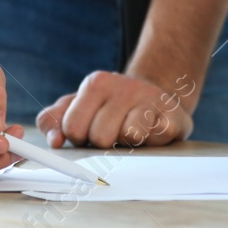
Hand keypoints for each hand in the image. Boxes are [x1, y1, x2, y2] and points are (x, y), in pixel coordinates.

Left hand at [36, 70, 192, 148]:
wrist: (156, 97)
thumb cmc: (110, 108)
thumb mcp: (77, 107)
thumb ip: (54, 121)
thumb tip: (54, 141)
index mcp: (95, 83)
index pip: (72, 127)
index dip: (79, 138)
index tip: (89, 131)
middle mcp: (123, 86)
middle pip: (100, 137)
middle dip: (104, 143)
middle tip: (114, 132)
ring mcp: (151, 99)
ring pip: (129, 137)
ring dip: (129, 144)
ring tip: (132, 132)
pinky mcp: (174, 115)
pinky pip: (157, 138)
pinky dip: (153, 142)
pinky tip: (152, 133)